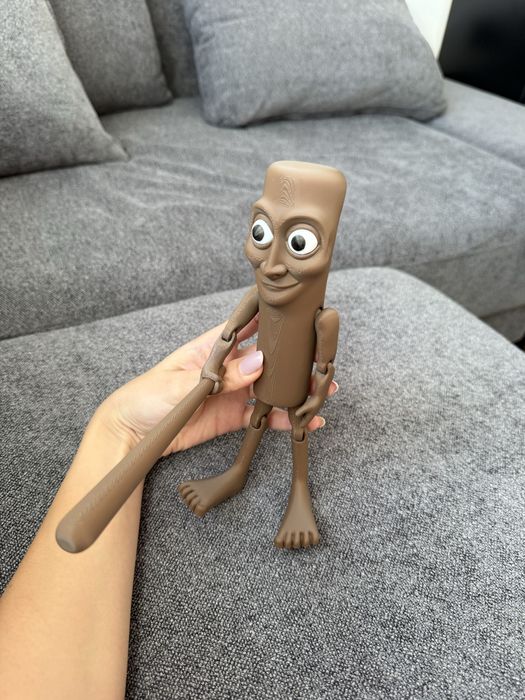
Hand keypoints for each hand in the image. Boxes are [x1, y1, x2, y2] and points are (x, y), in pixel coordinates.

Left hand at [97, 317, 336, 454]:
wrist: (132, 434)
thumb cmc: (147, 396)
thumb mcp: (182, 383)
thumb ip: (222, 376)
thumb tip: (258, 362)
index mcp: (212, 348)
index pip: (246, 328)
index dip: (271, 322)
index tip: (297, 318)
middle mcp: (227, 368)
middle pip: (265, 360)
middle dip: (291, 361)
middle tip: (318, 364)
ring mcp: (230, 393)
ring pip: (268, 388)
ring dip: (292, 390)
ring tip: (319, 392)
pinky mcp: (231, 418)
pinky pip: (261, 417)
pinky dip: (280, 419)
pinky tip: (301, 420)